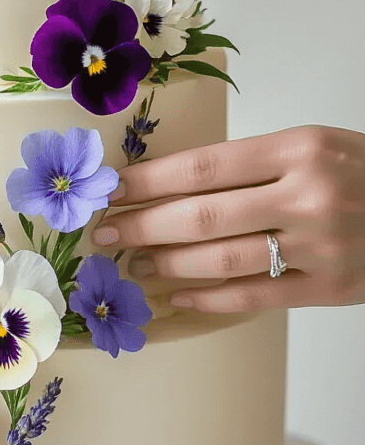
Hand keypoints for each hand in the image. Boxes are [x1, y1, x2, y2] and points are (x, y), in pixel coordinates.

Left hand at [91, 126, 364, 312]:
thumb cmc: (364, 174)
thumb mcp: (317, 146)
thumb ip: (255, 164)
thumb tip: (170, 185)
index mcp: (301, 147)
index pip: (205, 166)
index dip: (149, 180)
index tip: (112, 189)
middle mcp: (308, 194)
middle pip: (203, 214)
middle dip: (142, 224)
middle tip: (105, 232)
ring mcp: (320, 246)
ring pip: (222, 259)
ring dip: (167, 263)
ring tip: (134, 264)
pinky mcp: (329, 288)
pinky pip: (253, 296)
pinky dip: (207, 298)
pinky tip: (177, 295)